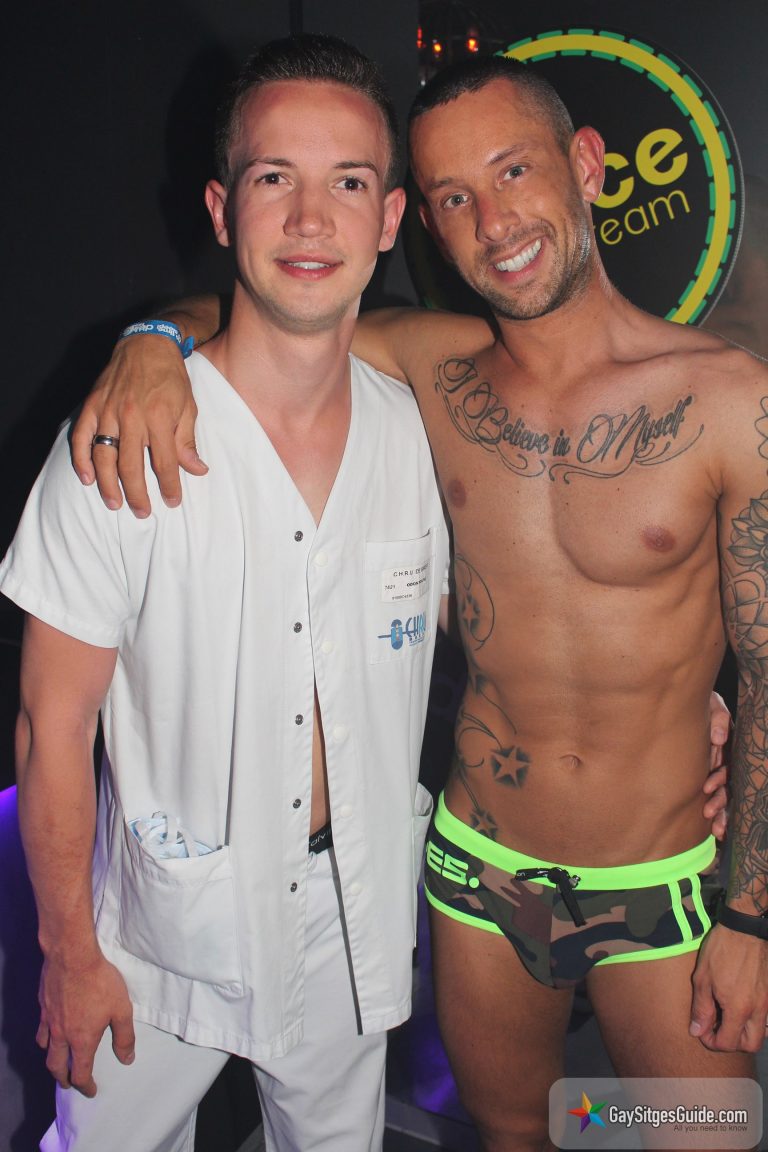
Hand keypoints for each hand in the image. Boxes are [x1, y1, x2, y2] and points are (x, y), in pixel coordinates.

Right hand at [37, 949, 134, 1095]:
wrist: (72, 956)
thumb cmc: (100, 982)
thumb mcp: (121, 1009)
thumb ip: (125, 1037)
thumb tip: (127, 1060)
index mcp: (82, 1040)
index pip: (80, 1073)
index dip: (85, 1086)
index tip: (91, 1090)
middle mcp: (61, 1035)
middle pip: (56, 1067)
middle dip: (63, 1079)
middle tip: (69, 1083)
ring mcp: (49, 1021)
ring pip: (45, 1049)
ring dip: (52, 1060)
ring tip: (59, 1059)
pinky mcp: (43, 1005)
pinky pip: (41, 1029)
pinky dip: (45, 1038)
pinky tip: (51, 1030)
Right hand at [70, 334, 205, 517]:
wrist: (147, 344)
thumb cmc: (171, 378)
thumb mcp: (188, 407)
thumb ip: (187, 441)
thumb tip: (197, 470)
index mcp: (160, 417)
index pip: (165, 462)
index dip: (169, 485)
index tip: (172, 501)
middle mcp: (132, 416)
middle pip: (131, 465)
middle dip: (137, 493)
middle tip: (142, 512)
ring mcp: (109, 411)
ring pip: (104, 455)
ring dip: (108, 483)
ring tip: (114, 503)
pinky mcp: (92, 405)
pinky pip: (82, 437)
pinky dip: (81, 459)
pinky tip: (87, 478)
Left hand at [690, 923, 767, 1051]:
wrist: (745, 928)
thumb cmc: (721, 950)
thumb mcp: (703, 978)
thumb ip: (701, 1008)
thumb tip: (697, 1031)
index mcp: (739, 1008)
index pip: (728, 1043)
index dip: (712, 1042)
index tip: (702, 1031)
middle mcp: (758, 1009)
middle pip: (751, 1044)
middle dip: (733, 1043)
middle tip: (718, 1028)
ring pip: (762, 1033)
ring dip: (745, 1032)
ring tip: (728, 1017)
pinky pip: (766, 1017)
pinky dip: (754, 1020)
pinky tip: (740, 1005)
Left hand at [703, 691, 730, 839]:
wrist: (681, 699)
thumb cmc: (700, 703)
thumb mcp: (711, 704)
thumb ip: (718, 717)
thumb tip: (718, 739)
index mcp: (726, 746)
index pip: (728, 766)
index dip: (719, 778)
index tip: (706, 786)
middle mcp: (723, 760)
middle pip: (728, 785)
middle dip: (720, 801)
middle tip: (708, 811)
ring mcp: (716, 769)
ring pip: (724, 794)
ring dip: (720, 810)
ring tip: (713, 823)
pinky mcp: (706, 775)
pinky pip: (714, 796)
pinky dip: (719, 814)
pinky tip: (717, 831)